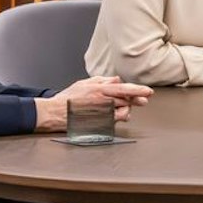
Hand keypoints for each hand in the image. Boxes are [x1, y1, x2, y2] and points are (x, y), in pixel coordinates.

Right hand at [36, 76, 152, 131]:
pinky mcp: (99, 123)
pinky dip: (118, 118)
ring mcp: (101, 113)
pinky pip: (115, 121)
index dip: (137, 89)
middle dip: (137, 100)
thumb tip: (116, 79)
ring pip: (123, 111)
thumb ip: (101, 81)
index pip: (123, 88)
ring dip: (126, 109)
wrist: (54, 113)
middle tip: (144, 100)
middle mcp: (102, 100)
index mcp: (98, 89)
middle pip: (126, 99)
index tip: (147, 91)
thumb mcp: (83, 84)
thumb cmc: (67, 99)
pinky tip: (116, 116)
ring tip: (122, 109)